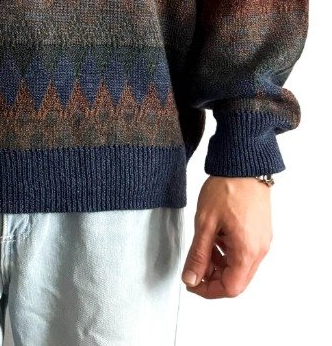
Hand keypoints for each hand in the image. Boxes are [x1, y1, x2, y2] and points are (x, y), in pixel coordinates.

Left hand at [181, 175, 272, 298]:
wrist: (244, 163)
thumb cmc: (227, 187)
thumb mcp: (205, 223)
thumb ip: (198, 254)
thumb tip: (191, 278)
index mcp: (247, 251)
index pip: (230, 288)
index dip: (208, 289)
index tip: (191, 281)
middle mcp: (260, 250)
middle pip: (237, 280)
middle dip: (213, 276)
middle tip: (195, 264)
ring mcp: (262, 241)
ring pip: (240, 266)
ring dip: (220, 263)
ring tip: (204, 244)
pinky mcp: (260, 231)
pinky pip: (245, 252)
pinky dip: (228, 251)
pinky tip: (216, 236)